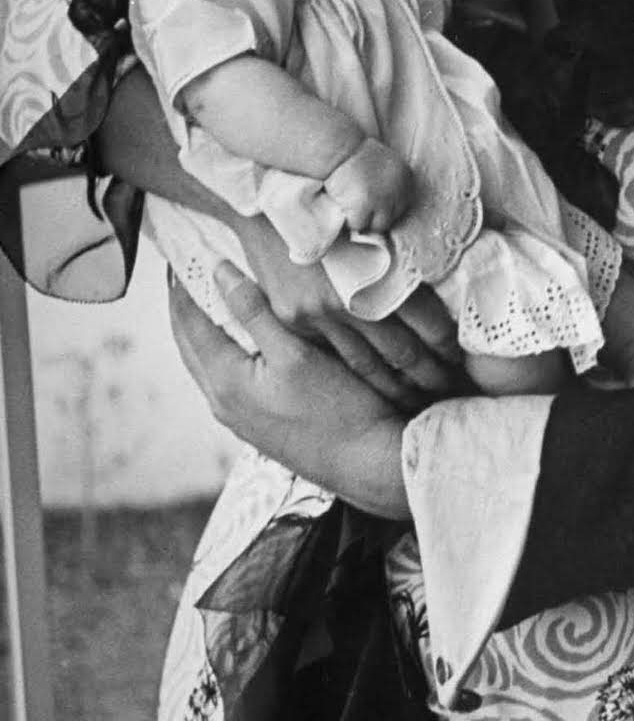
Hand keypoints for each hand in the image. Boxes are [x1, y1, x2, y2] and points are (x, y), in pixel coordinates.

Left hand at [171, 263, 410, 517]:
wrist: (367, 463)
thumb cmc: (338, 407)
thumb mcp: (296, 351)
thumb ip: (254, 312)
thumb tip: (219, 272)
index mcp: (225, 381)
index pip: (188, 323)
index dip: (182, 288)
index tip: (179, 257)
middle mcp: (222, 402)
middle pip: (188, 345)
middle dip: (184, 307)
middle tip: (185, 271)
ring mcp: (238, 418)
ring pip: (205, 364)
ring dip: (201, 330)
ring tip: (208, 297)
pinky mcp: (256, 426)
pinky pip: (224, 379)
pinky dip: (221, 350)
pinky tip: (239, 339)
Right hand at [234, 214, 462, 407]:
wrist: (270, 188)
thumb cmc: (336, 192)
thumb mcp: (383, 211)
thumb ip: (413, 246)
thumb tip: (447, 273)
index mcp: (383, 273)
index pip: (432, 325)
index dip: (452, 348)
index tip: (464, 361)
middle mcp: (352, 300)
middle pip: (404, 354)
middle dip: (430, 377)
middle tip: (448, 390)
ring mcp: (318, 314)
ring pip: (367, 366)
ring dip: (395, 387)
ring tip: (416, 400)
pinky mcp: (292, 318)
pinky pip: (331, 356)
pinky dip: (354, 376)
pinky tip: (369, 389)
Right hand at [325, 138, 415, 232]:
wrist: (341, 149)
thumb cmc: (357, 152)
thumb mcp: (385, 162)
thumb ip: (390, 181)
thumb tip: (387, 204)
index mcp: (406, 177)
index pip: (402, 205)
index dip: (386, 207)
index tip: (374, 206)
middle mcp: (398, 190)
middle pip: (391, 218)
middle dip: (376, 216)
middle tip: (361, 208)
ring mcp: (382, 200)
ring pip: (376, 226)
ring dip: (364, 220)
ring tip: (352, 208)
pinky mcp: (364, 207)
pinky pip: (358, 224)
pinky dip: (350, 219)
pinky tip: (344, 206)